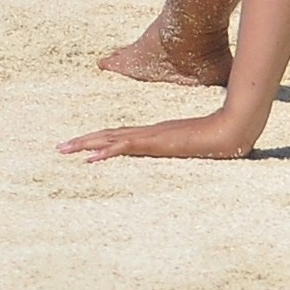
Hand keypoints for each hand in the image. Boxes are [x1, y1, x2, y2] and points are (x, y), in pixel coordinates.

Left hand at [59, 108, 263, 159]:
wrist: (230, 130)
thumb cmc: (218, 140)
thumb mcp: (197, 149)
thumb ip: (190, 150)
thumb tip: (196, 155)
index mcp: (154, 135)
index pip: (120, 137)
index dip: (99, 141)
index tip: (81, 147)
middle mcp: (148, 134)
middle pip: (108, 135)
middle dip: (83, 142)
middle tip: (60, 147)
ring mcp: (150, 137)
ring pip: (110, 139)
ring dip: (86, 145)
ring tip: (64, 150)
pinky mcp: (155, 142)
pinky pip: (125, 146)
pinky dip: (106, 151)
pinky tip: (91, 159)